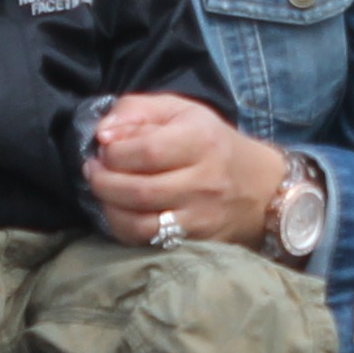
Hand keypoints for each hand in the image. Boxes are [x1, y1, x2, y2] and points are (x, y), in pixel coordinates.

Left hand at [81, 93, 285, 250]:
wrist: (260, 187)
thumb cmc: (211, 141)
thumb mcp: (179, 110)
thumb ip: (136, 110)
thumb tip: (102, 133)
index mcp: (200, 139)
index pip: (145, 151)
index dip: (113, 152)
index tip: (103, 149)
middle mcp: (204, 180)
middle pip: (139, 190)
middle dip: (103, 181)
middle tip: (94, 171)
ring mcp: (202, 216)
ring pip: (140, 223)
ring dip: (109, 208)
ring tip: (104, 193)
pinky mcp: (198, 241)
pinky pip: (149, 242)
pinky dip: (125, 229)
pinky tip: (121, 213)